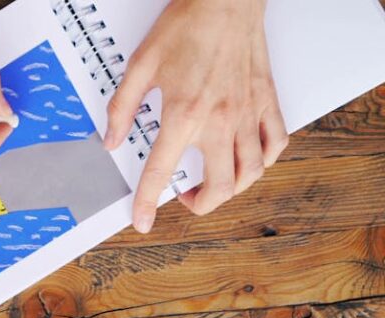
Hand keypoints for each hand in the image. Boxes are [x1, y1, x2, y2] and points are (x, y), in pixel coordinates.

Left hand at [104, 0, 288, 233]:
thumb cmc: (187, 26)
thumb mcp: (141, 65)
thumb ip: (123, 108)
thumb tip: (112, 141)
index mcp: (184, 115)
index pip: (162, 172)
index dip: (148, 203)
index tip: (143, 222)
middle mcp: (221, 120)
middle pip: (221, 186)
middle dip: (202, 204)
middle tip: (187, 198)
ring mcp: (248, 113)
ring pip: (252, 172)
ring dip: (233, 189)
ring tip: (215, 183)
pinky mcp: (267, 101)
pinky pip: (276, 143)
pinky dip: (264, 159)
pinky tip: (249, 158)